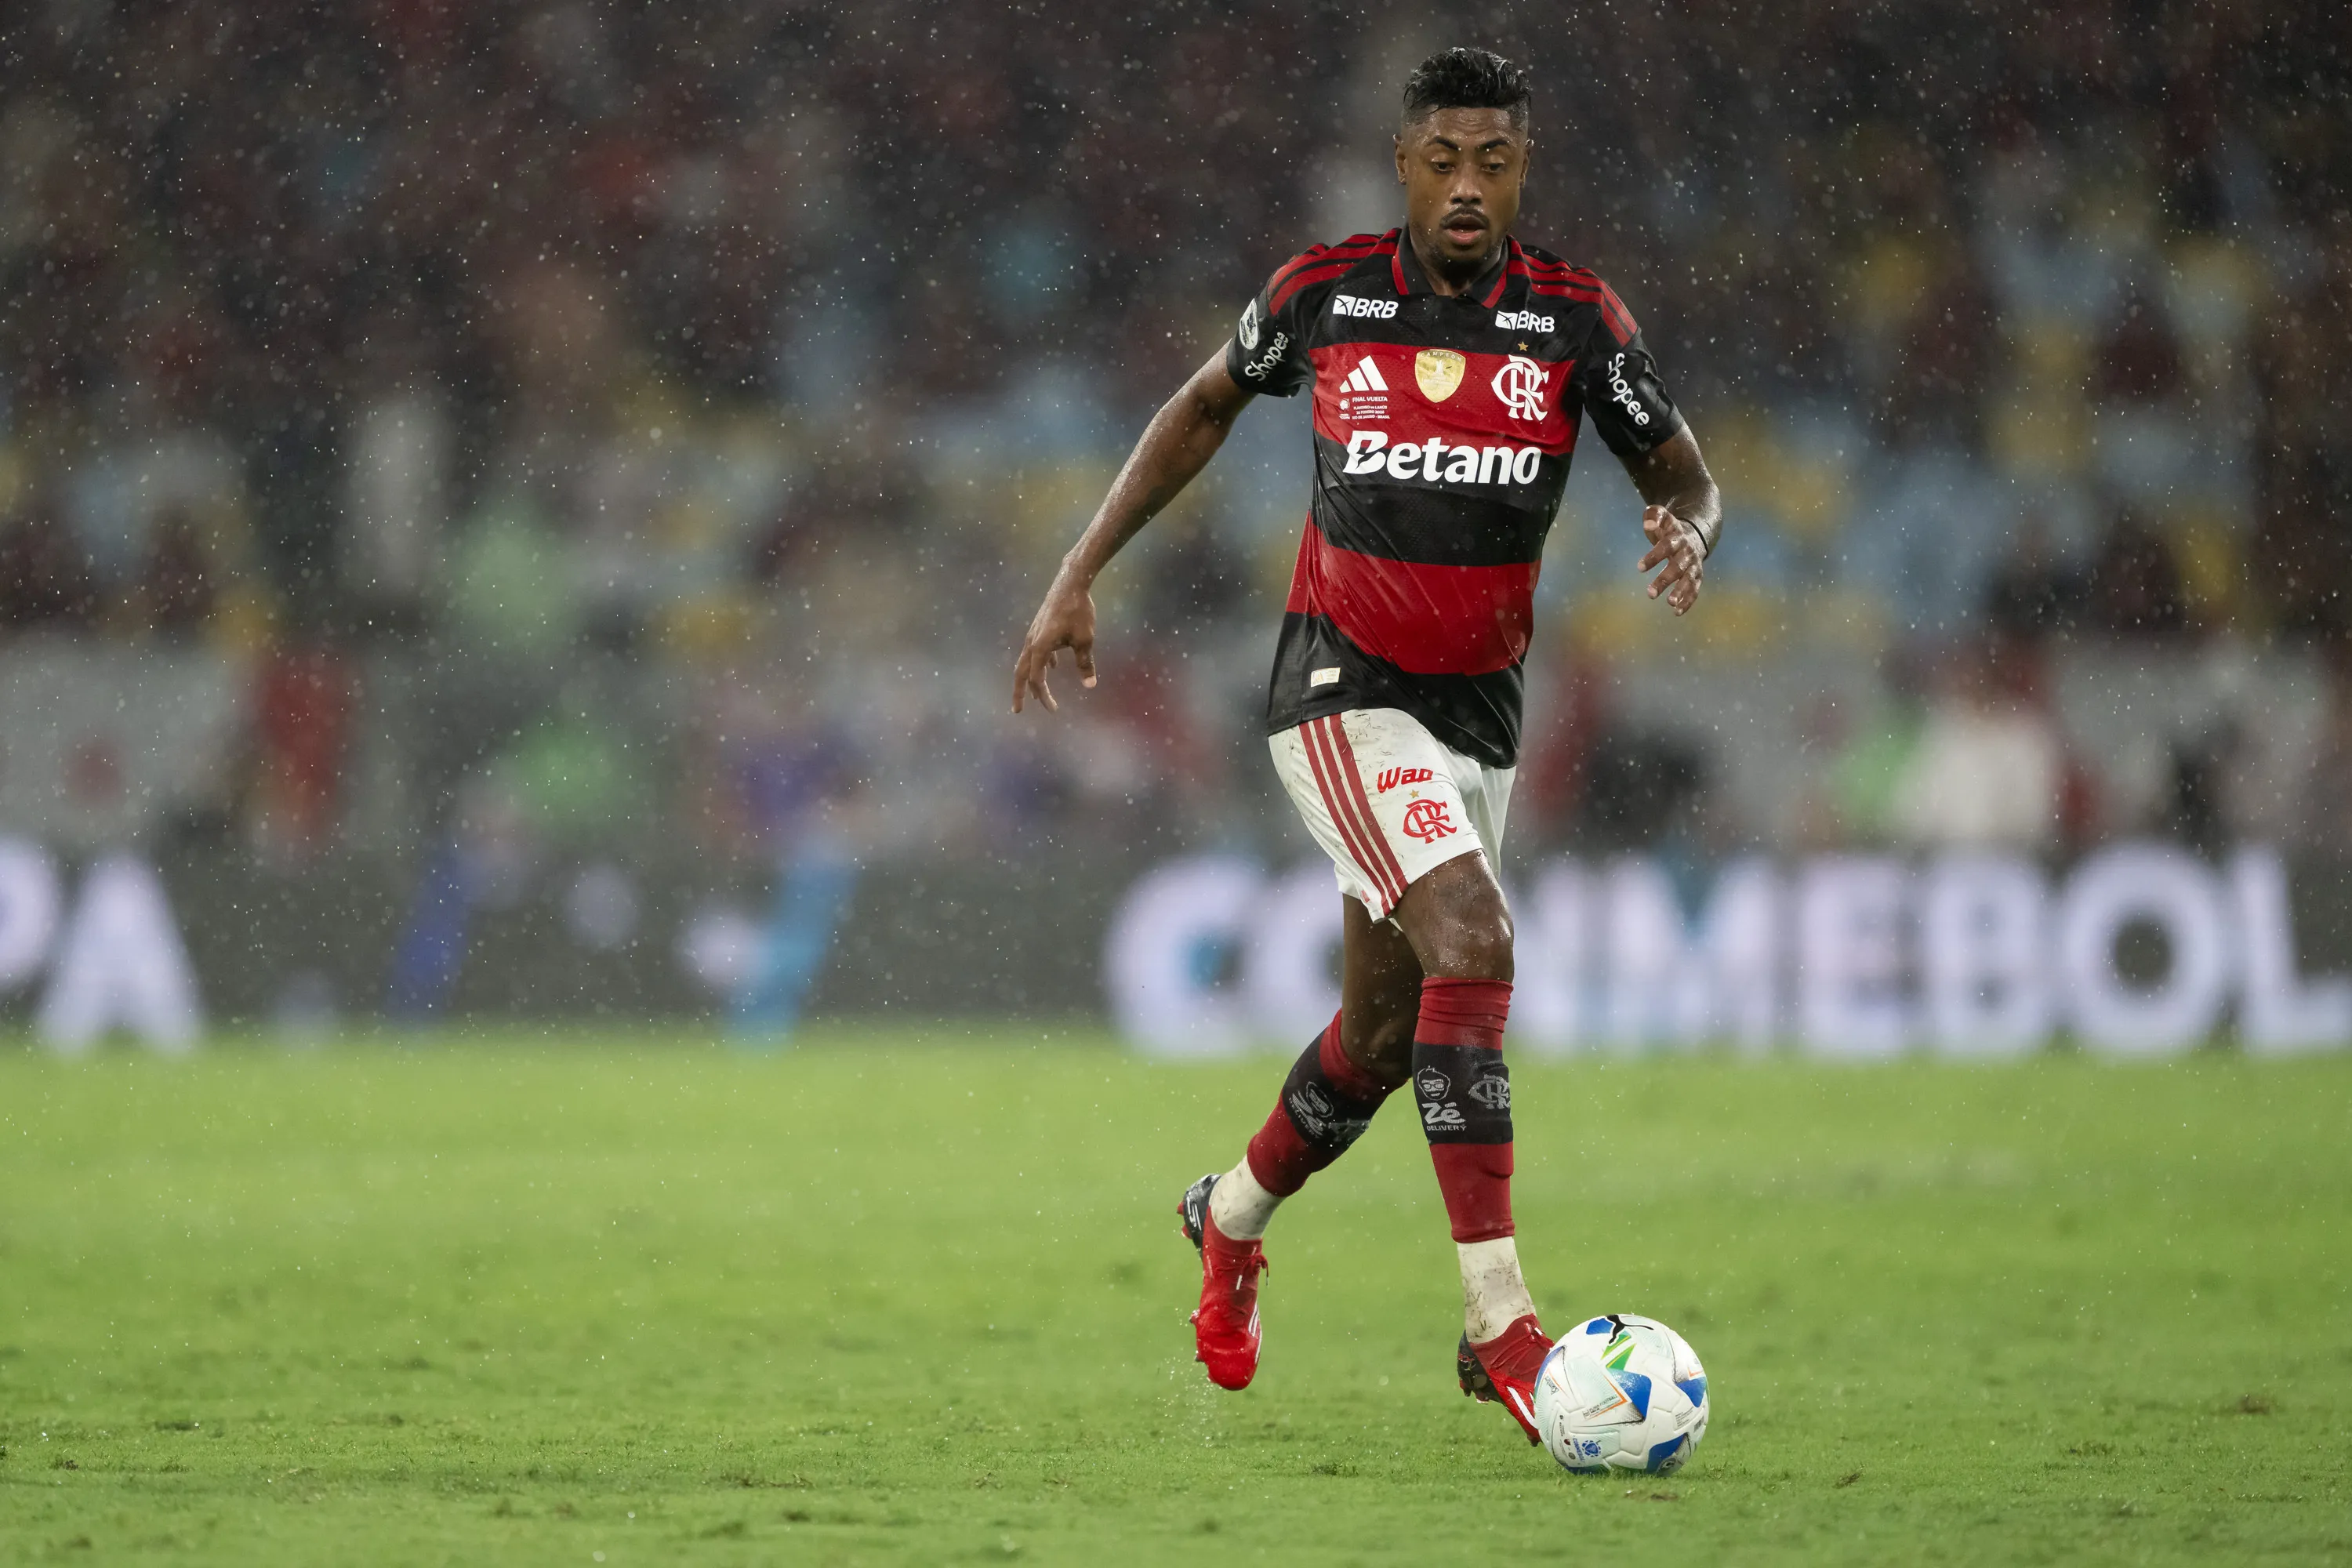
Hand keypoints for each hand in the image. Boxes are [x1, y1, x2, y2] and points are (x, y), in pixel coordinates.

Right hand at [1011, 575, 1097, 712]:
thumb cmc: (1078, 611)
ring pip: (1026, 661)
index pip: (1037, 680)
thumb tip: (1090, 685)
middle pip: (1021, 673)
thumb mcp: (1085, 640)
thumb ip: (1085, 663)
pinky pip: (1036, 650)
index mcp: (1040, 648)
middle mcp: (1031, 642)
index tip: (1053, 709)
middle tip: (1018, 710)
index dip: (1043, 696)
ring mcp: (1033, 633)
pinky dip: (1041, 662)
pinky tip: (1053, 665)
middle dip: (1020, 693)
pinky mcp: (1039, 627)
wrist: (1070, 583)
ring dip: (1029, 678)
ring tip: (1034, 693)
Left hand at [1639, 504, 1704, 614]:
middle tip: (1650, 594)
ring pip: (1688, 580)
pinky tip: (1676, 612)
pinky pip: (1695, 590)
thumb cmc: (1669, 529)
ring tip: (1670, 603)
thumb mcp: (1662, 517)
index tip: (1639, 568)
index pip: (1666, 546)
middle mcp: (1688, 552)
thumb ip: (1654, 515)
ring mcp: (1694, 565)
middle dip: (1665, 580)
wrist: (1694, 535)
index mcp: (1678, 537)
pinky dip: (1688, 601)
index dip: (1654, 556)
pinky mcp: (1697, 577)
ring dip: (1680, 592)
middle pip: (1677, 567)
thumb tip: (1648, 523)